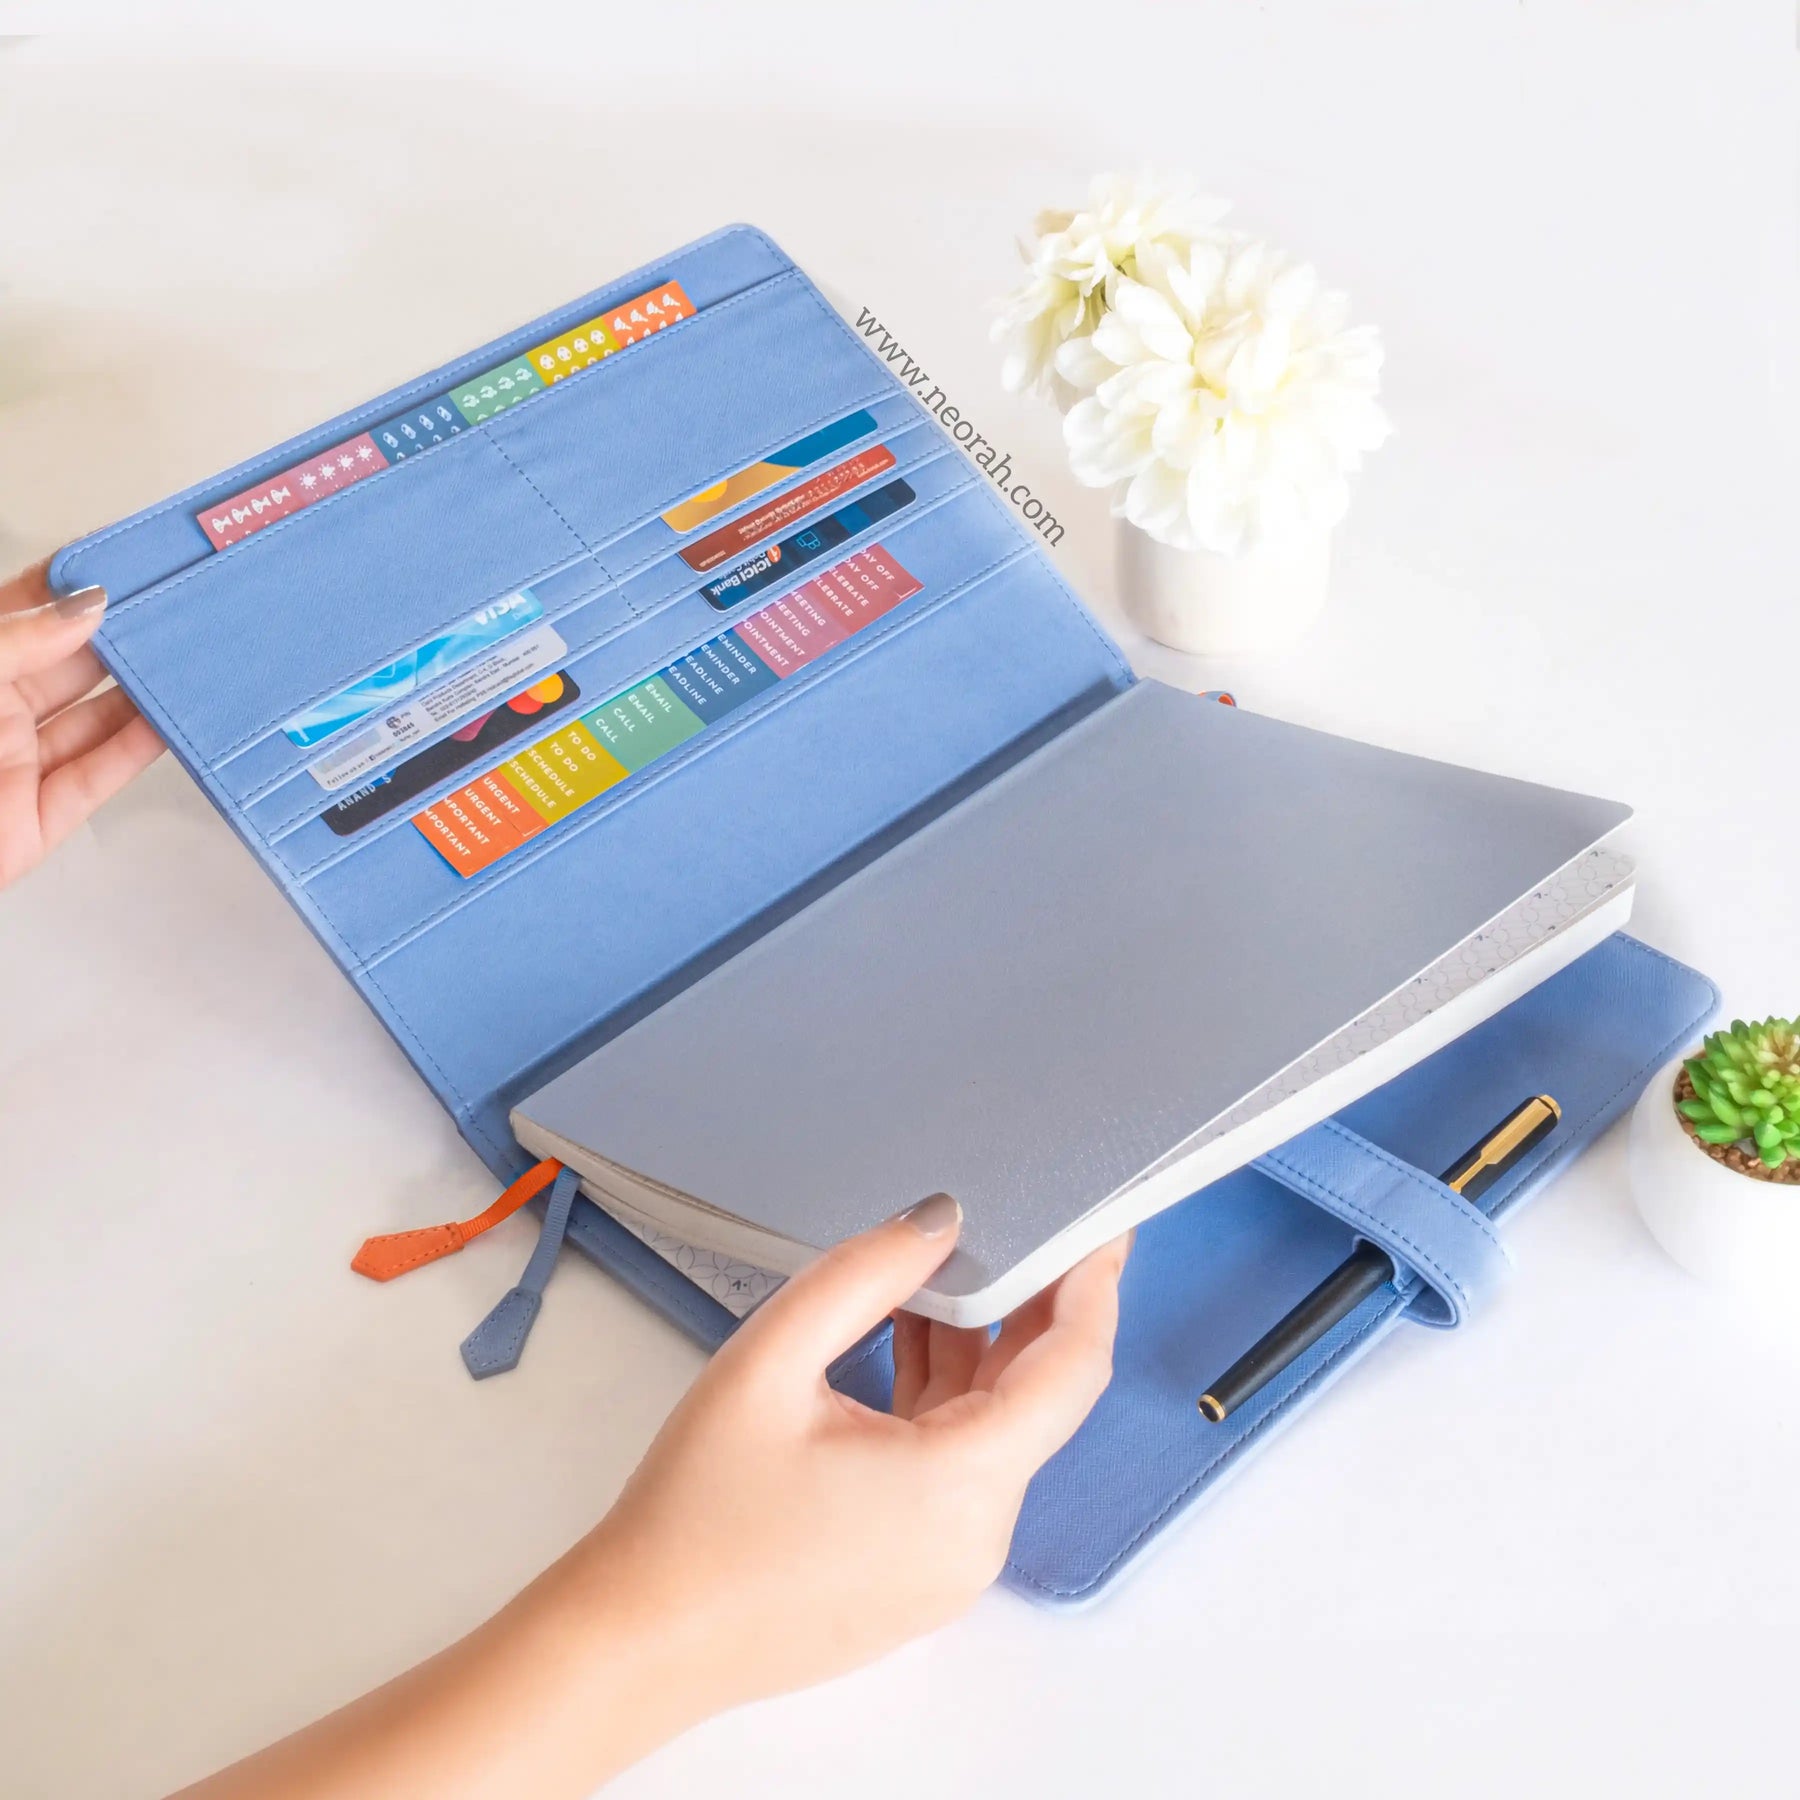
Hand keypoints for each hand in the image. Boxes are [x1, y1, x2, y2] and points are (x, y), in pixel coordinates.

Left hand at [0, 561, 162, 888]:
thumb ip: (18, 639)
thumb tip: (87, 606)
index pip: (28, 610)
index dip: (76, 583)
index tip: (128, 559)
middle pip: (71, 663)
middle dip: (123, 637)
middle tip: (174, 609)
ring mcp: (18, 762)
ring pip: (94, 720)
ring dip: (141, 693)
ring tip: (188, 660)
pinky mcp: (41, 817)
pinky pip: (98, 776)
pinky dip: (138, 751)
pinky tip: (170, 720)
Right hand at [179, 1201, 1129, 1797]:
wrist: (640, 1636)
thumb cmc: (694, 1516)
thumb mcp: (773, 1359)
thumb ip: (866, 1273)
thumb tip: (940, 1223)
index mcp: (958, 1486)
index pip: (1069, 1371)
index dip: (1092, 1287)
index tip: (1103, 1227)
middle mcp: (974, 1536)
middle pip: (1035, 1399)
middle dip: (1029, 1308)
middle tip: (1016, 1225)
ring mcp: (949, 1564)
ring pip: (993, 1433)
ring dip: (977, 1353)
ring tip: (937, 1273)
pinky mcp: (919, 1573)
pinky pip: (958, 1471)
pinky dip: (944, 1403)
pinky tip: (904, 1342)